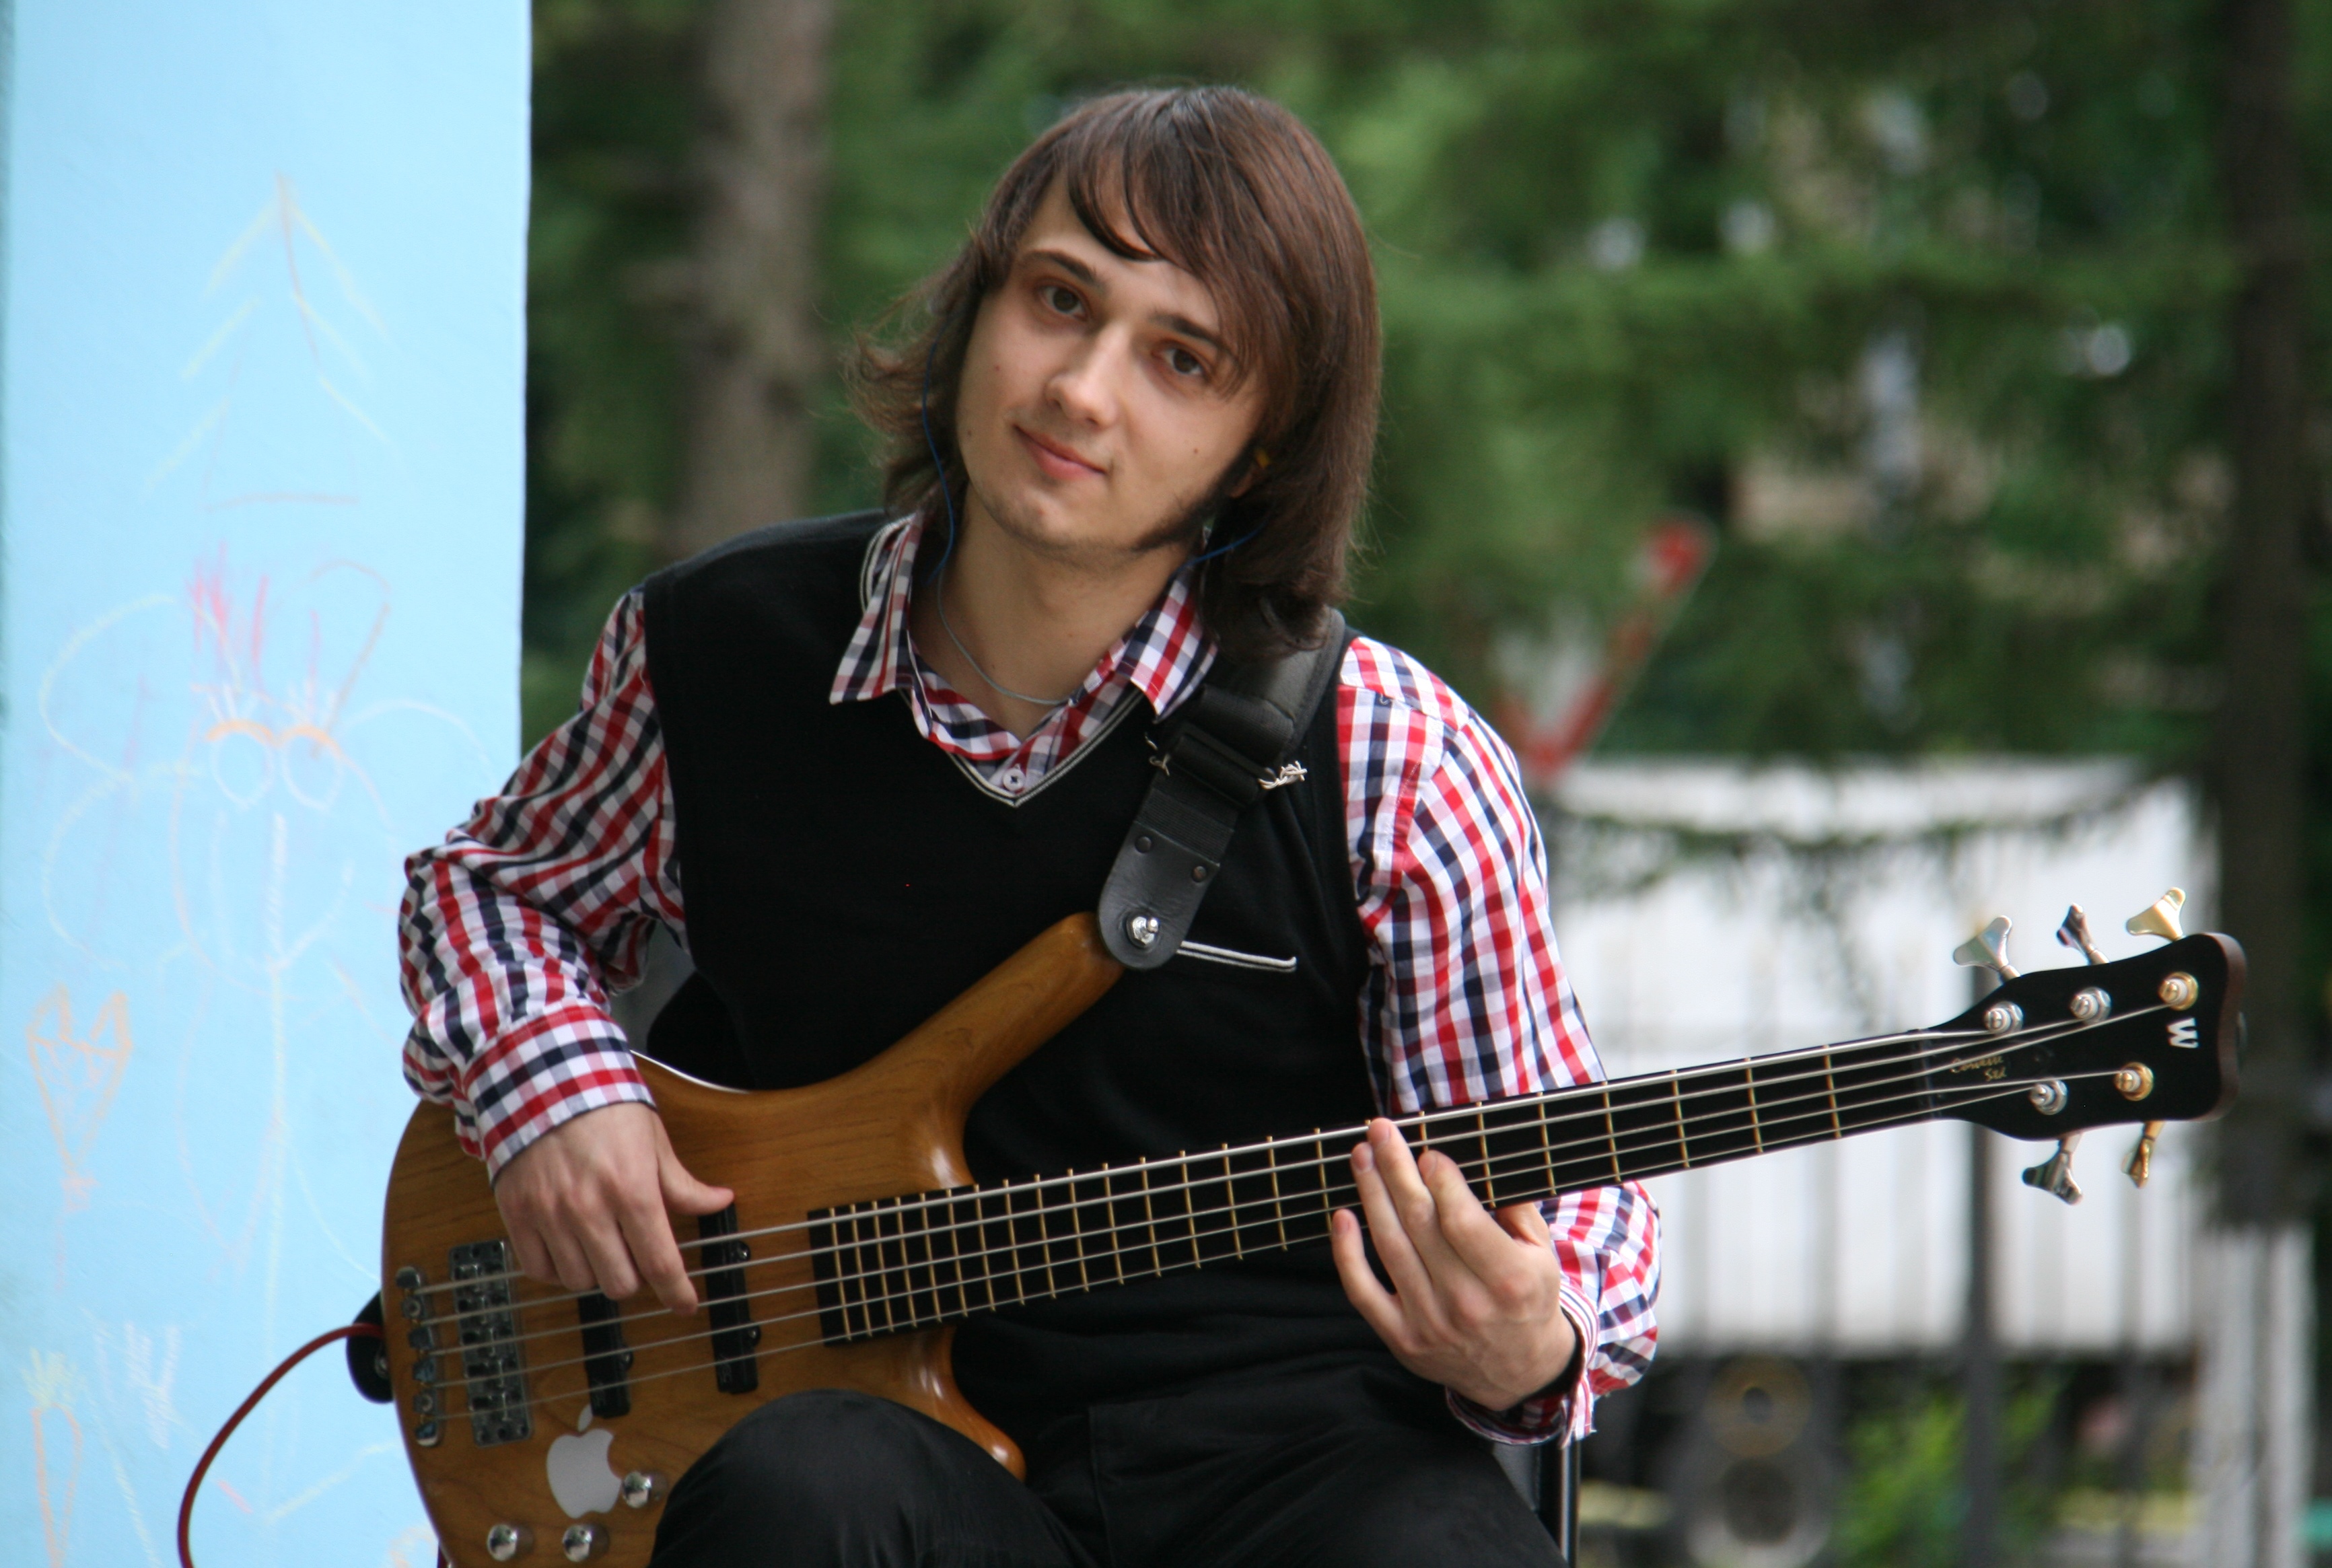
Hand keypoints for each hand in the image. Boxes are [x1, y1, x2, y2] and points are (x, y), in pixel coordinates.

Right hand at [493, 1102, 733, 1314]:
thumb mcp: (653, 1141)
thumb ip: (682, 1183)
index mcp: (632, 1189)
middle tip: (637, 1256)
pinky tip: (569, 1247)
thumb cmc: (604, 1107)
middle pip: (620, 1282)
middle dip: (636, 1277)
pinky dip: (557, 1269)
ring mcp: (550, 1215)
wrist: (543, 1080)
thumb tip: (720, 1202)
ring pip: (581, 1281)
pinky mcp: (518, 1215)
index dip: (677, 1291)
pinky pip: (539, 1270)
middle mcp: (590, 1209)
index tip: (685, 1304)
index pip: (660, 1262)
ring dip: (596, 1272)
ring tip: (601, 1245)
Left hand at [1328, 1117, 1579, 1411]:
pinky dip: (1347, 1253)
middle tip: (1380, 1131)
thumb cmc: (1528, 1299)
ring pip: (1390, 1247)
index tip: (1428, 1151)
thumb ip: (1516, 1208)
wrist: (1520, 1373)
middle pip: (1420, 1224)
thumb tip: (1476, 1161)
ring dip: (1371, 1194)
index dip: (1441, 1181)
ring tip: (1362, 1157)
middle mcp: (1467, 1304)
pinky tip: (1343, 1216)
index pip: (1462, 1221)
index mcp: (1508, 1280)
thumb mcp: (1543, 1255)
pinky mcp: (1402, 1339)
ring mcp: (1430, 1324)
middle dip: (1396, 1169)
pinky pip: (1363, 1292)